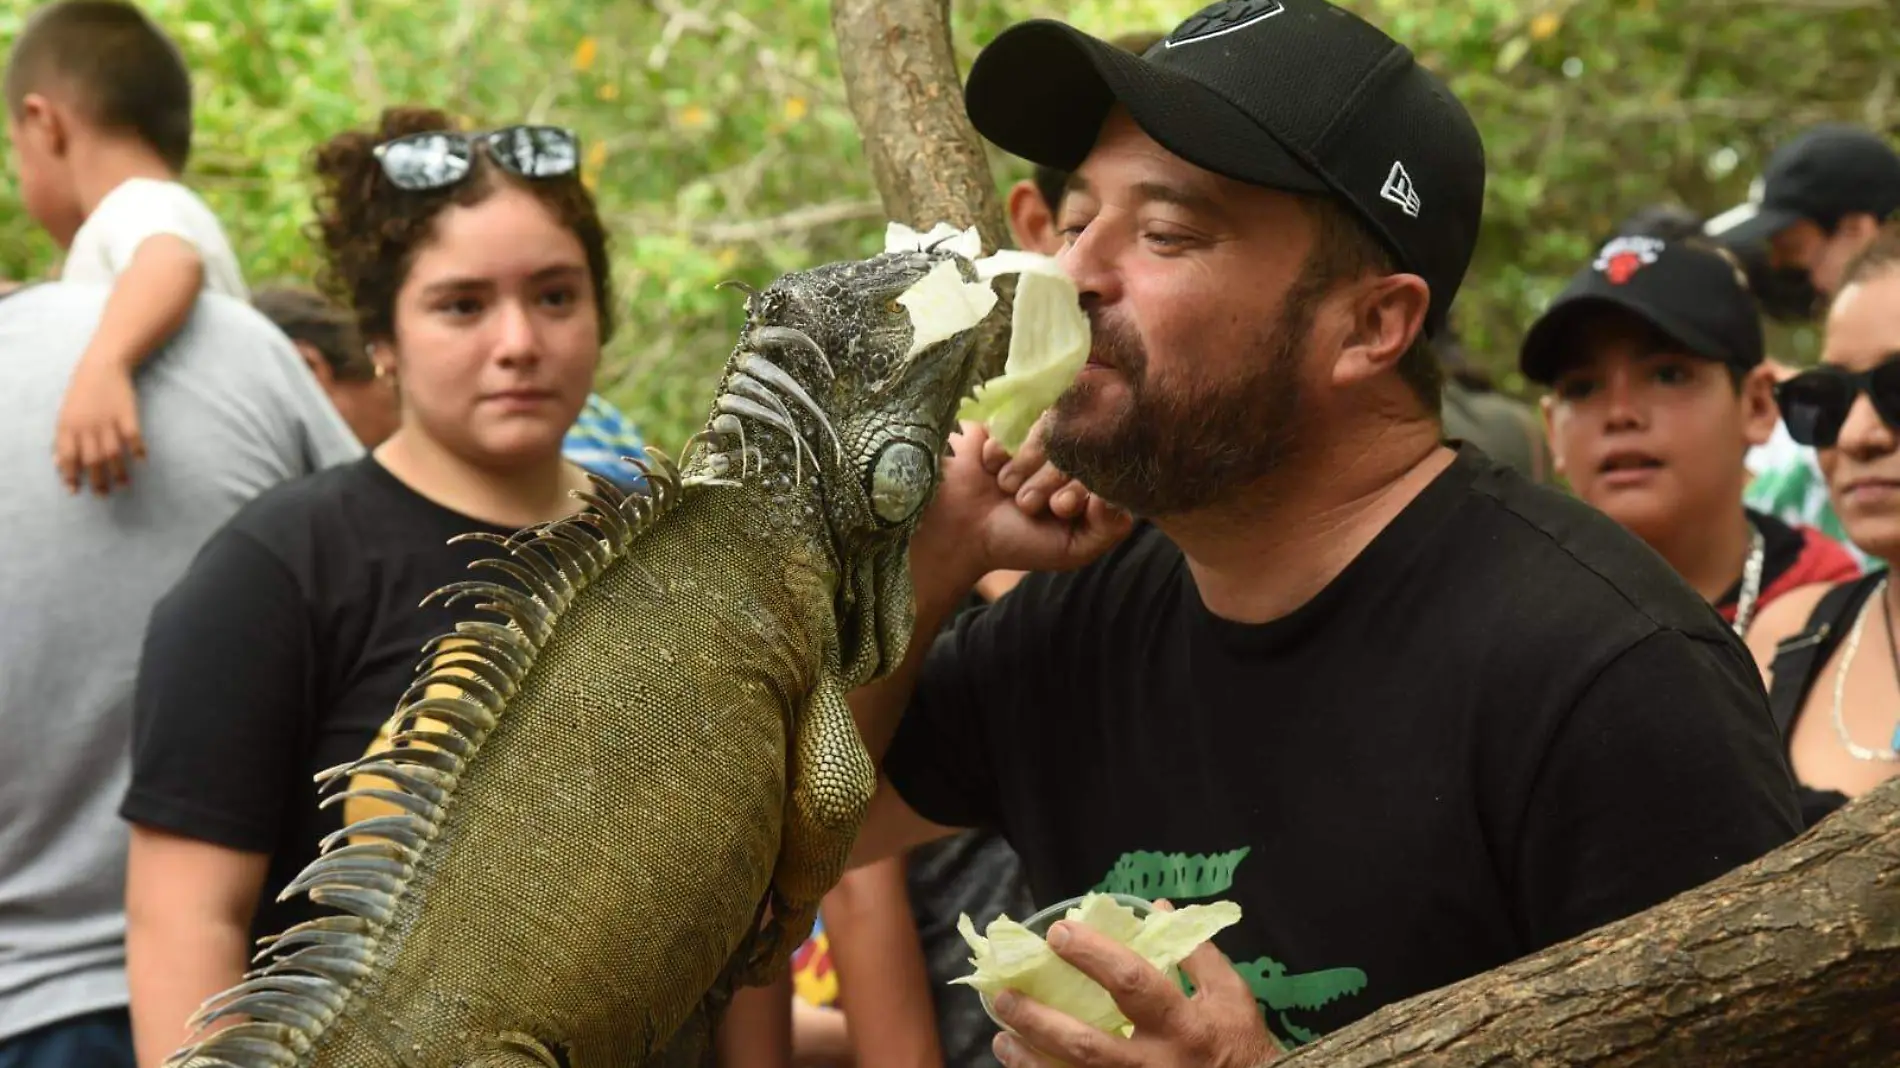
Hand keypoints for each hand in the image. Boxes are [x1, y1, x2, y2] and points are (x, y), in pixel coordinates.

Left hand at [54, 358, 144, 495]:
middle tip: (104, 494)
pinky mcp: (127, 413)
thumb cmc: (82, 393)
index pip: (67, 456)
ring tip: (123, 484)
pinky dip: (138, 450)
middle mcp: (87, 425)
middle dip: (98, 480)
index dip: (70, 475)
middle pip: (92, 460)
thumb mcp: (65, 415)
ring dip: (119, 471)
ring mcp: (108, 420)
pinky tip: (142, 460)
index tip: (76, 491)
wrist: (102, 365)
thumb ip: (62, 439)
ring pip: (113, 453)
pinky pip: (134, 436)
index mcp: (68, 425)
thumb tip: (58, 463)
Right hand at [913, 420, 1130, 593]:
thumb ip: (1109, 529)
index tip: (1058, 507)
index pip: (1104, 466)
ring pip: (1046, 430)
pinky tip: (989, 469)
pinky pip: (1012, 419)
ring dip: (1023, 465)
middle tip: (1024, 503)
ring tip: (1004, 488)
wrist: (956, 530)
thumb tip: (1122, 493)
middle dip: (1048, 479)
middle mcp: (1066, 453)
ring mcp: (1036, 434)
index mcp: (1087, 479)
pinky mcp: (1005, 420)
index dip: (1081, 485)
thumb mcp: (1072, 549)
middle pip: (1075, 445)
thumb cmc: (1016, 541)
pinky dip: (1000, 449)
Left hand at [990, 903, 1280, 1067]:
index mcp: (1183, 1024)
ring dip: (1032, 1061)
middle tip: (1005, 997)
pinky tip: (1024, 1067)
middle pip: (1089, 1046)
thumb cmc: (1241, 1044)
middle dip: (1041, 1021)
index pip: (1132, 983)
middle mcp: (1157, 1064)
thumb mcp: (1230, 995)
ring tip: (1001, 1038)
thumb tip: (1158, 908)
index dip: (1093, 956)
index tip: (1058, 934)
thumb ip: (1195, 953)